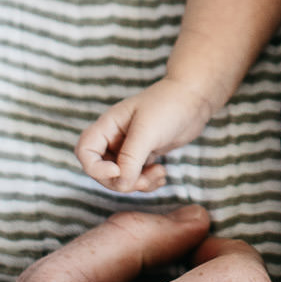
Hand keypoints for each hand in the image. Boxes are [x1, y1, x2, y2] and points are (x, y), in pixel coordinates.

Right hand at [77, 78, 216, 192]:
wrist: (195, 98)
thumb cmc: (169, 106)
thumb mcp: (147, 132)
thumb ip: (131, 158)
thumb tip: (120, 183)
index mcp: (108, 126)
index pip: (85, 152)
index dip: (95, 168)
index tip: (117, 171)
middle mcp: (114, 138)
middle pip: (102, 171)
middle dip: (121, 181)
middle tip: (144, 180)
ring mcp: (129, 148)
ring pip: (121, 178)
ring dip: (138, 183)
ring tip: (159, 174)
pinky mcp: (144, 155)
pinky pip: (137, 177)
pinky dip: (147, 182)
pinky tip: (162, 174)